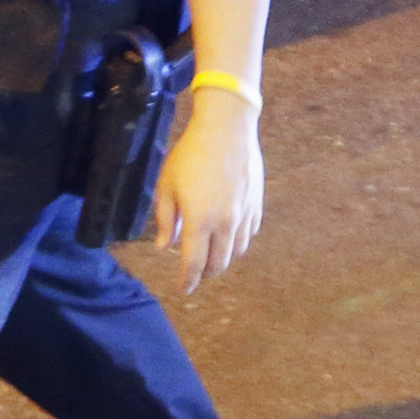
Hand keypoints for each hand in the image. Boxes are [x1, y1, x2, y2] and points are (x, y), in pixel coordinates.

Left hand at [150, 90, 263, 291]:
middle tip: (196, 275)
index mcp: (199, 221)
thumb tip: (164, 246)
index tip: (183, 289)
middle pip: (218, 263)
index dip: (187, 281)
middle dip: (205, 274)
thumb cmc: (190, 154)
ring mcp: (243, 214)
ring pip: (236, 251)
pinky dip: (237, 241)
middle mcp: (225, 223)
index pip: (193, 264)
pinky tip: (229, 236)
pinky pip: (248, 233)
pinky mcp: (255, 204)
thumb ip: (166, 219)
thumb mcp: (167, 185)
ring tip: (211, 257)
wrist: (226, 128)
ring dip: (223, 259)